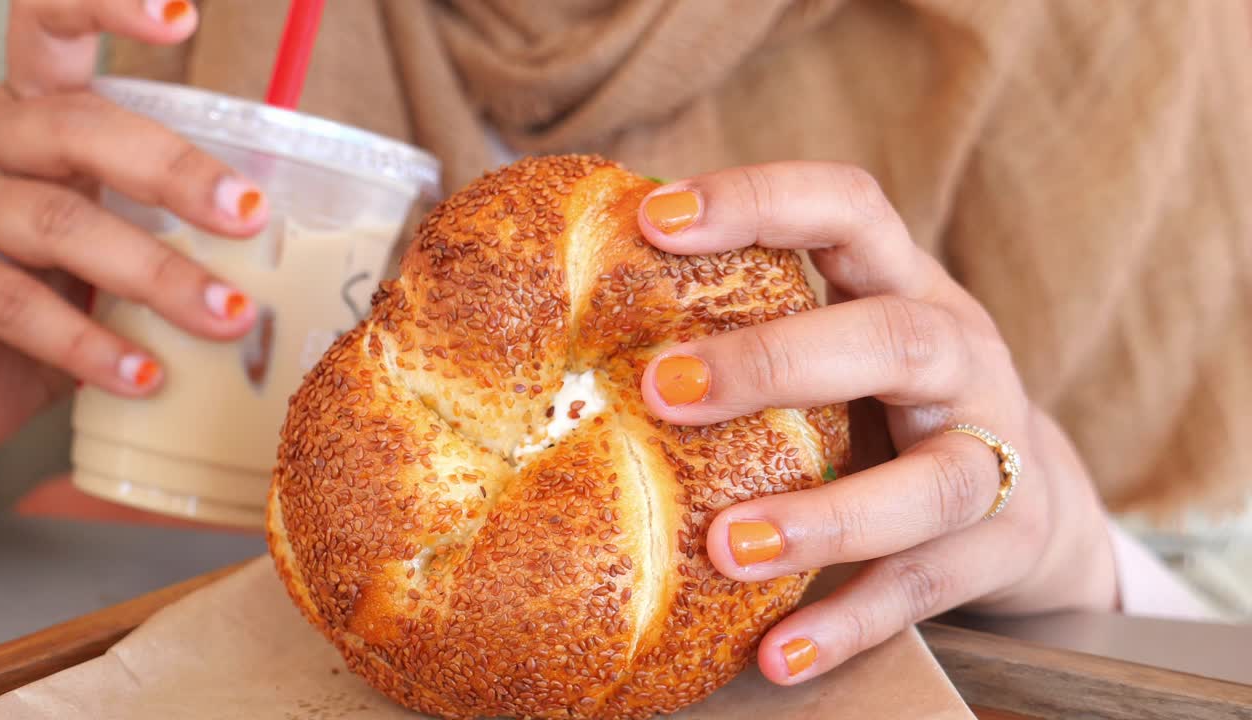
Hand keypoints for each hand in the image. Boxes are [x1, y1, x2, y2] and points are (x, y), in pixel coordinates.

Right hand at [0, 0, 266, 452]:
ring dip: (156, 275)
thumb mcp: (112, 246)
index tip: (184, 17)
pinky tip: (148, 376)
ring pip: (57, 223)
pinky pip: (19, 308)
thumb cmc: (54, 295)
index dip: (106, 6)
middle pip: (77, 128)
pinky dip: (91, 346)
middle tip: (249, 214)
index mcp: (38, 116)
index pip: (52, 25)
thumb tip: (298, 259)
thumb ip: (173, 231)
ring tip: (230, 318)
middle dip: (173, 170)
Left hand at [636, 163, 1117, 683]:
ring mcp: (996, 454)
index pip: (847, 207)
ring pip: (932, 482)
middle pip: (893, 339)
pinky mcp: (1002, 547)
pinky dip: (850, 622)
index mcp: (906, 284)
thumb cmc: (889, 404)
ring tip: (726, 547)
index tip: (654, 218)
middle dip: (776, 361)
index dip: (759, 200)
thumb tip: (584, 315)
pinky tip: (777, 655)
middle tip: (663, 389)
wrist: (1035, 499)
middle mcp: (961, 355)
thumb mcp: (840, 344)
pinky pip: (926, 589)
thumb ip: (754, 321)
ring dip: (827, 516)